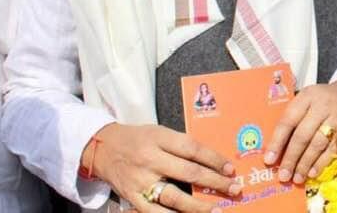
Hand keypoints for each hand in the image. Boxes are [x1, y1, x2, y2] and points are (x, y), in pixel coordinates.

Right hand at [88, 122, 240, 211]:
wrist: (102, 148)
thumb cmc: (138, 139)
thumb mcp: (159, 132)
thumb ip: (181, 145)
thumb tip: (212, 160)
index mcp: (159, 138)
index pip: (193, 149)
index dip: (214, 159)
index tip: (230, 169)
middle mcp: (150, 159)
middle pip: (188, 172)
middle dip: (214, 182)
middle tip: (234, 188)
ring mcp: (141, 180)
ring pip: (174, 196)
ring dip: (198, 206)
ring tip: (216, 210)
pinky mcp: (132, 197)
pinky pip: (155, 212)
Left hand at [263, 75, 336, 184]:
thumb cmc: (326, 98)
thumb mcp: (310, 98)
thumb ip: (295, 116)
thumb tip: (276, 146)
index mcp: (307, 96)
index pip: (288, 120)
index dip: (277, 141)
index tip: (269, 159)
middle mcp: (322, 105)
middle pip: (302, 135)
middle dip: (291, 158)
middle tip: (283, 175)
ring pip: (318, 143)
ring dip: (305, 163)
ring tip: (297, 178)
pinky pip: (333, 148)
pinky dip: (322, 162)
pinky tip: (313, 172)